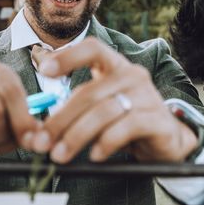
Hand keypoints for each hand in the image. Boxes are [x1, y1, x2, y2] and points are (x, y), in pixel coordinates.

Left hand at [30, 37, 197, 163]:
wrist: (166, 140)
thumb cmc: (125, 120)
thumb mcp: (98, 108)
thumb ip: (73, 110)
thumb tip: (37, 130)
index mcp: (115, 66)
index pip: (92, 48)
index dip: (68, 56)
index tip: (45, 71)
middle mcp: (132, 75)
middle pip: (89, 92)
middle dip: (60, 119)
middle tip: (42, 142)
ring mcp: (147, 96)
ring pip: (104, 112)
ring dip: (77, 135)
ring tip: (60, 155)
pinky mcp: (158, 119)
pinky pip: (126, 128)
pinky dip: (106, 143)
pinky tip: (94, 155)